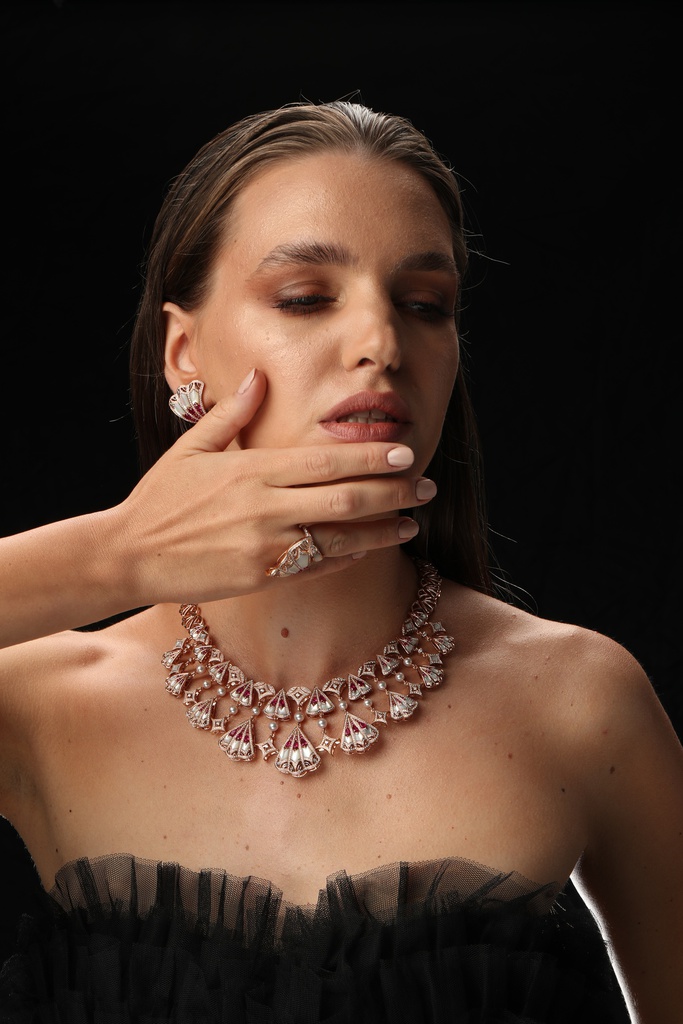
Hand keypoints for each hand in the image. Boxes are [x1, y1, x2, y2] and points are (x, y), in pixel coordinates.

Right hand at [113, 369, 435, 606]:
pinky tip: (372, 549)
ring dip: (382, 529)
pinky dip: (349, 558)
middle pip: (344, 497)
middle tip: (428, 485)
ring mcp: (265, 546)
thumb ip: (230, 413)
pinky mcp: (261, 578)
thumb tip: (257, 376)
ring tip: (413, 522)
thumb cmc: (160, 498)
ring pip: (339, 538)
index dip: (372, 458)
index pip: (326, 460)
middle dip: (393, 491)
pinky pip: (317, 568)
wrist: (128, 554)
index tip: (406, 452)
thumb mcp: (190, 448)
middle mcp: (264, 508)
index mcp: (252, 470)